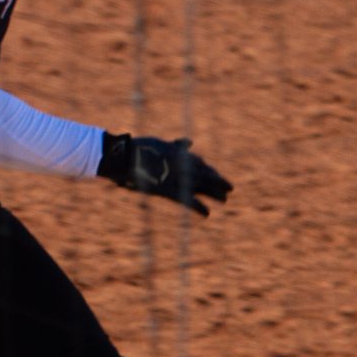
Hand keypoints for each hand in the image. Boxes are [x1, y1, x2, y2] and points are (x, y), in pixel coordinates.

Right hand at [98, 133, 233, 216]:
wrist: (127, 158)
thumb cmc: (141, 149)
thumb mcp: (161, 144)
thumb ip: (176, 146)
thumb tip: (190, 142)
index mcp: (181, 155)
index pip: (201, 164)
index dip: (210, 171)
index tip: (216, 175)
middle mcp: (183, 167)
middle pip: (206, 176)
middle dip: (218, 183)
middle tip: (229, 189)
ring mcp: (178, 179)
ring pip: (202, 188)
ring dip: (215, 194)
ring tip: (225, 199)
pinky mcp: (170, 192)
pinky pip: (188, 201)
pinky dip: (199, 208)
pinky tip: (207, 214)